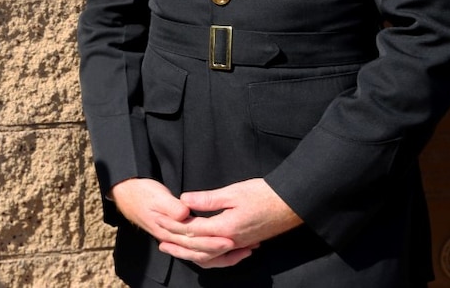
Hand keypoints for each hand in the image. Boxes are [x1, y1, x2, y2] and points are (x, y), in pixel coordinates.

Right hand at [109, 178, 253, 268]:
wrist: (128, 195)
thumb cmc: (143, 193)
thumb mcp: (157, 195)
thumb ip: (171, 206)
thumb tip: (184, 214)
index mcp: (168, 230)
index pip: (194, 240)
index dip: (212, 241)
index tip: (230, 240)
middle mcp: (172, 240)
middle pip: (200, 252)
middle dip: (224, 251)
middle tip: (245, 248)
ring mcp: (174, 241)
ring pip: (200, 256)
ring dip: (222, 256)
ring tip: (243, 252)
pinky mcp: (178, 238)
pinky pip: (197, 253)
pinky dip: (213, 254)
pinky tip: (226, 250)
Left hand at [161, 178, 302, 267]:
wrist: (290, 204)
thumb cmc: (263, 194)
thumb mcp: (232, 192)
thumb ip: (207, 199)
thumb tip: (183, 200)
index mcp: (224, 227)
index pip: (192, 230)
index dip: (174, 226)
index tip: (159, 221)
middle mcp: (230, 241)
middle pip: (198, 248)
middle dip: (178, 245)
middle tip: (161, 242)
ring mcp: (239, 244)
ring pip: (210, 256)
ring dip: (191, 254)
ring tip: (177, 250)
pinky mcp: (245, 243)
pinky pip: (222, 256)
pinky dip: (209, 256)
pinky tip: (203, 252)